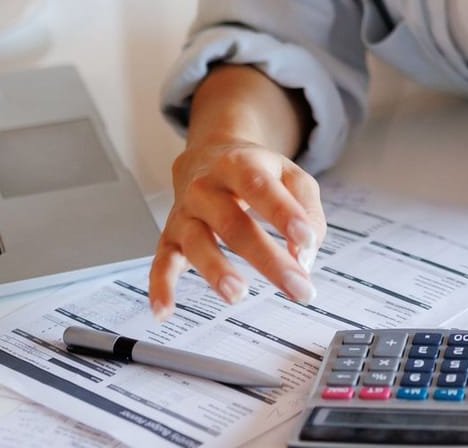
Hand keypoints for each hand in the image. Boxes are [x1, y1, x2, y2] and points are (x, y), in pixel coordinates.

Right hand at [148, 134, 324, 316]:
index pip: (260, 187)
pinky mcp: (170, 237)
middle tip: (296, 286)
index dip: (284, 213)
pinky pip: (161, 263)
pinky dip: (160, 288)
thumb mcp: (290, 175)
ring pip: (196, 243)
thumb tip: (304, 254)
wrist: (207, 155)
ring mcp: (186, 213)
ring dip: (215, 271)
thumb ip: (305, 209)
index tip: (307, 239)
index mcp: (239, 166)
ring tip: (237, 294)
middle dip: (267, 259)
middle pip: (233, 224)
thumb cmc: (254, 171)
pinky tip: (165, 311)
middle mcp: (206, 189)